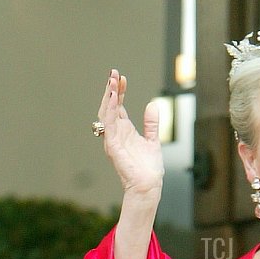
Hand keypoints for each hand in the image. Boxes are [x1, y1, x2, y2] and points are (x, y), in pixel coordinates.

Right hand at [96, 70, 162, 201]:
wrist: (148, 185)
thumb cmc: (148, 169)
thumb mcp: (153, 140)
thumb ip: (151, 123)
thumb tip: (152, 105)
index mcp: (125, 131)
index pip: (119, 107)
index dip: (120, 91)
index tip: (123, 77)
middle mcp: (116, 134)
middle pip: (110, 107)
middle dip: (111, 89)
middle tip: (113, 73)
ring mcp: (112, 140)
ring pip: (106, 113)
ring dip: (109, 96)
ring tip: (112, 80)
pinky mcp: (113, 146)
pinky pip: (109, 125)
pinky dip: (110, 110)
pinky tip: (114, 96)